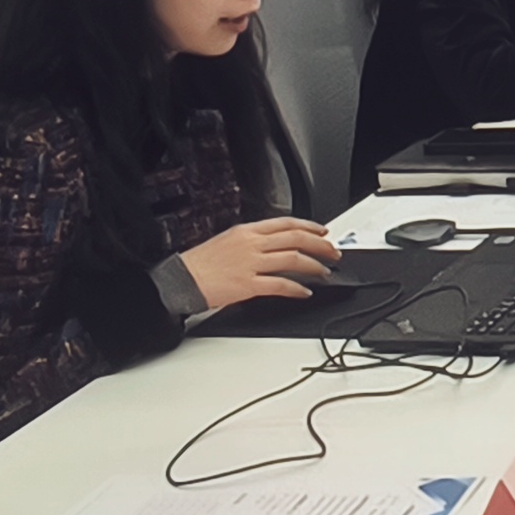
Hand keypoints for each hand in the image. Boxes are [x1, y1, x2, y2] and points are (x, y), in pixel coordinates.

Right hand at [178, 218, 339, 308]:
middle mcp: (252, 244)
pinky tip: (304, 291)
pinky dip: (296, 288)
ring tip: (324, 272)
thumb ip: (253, 240)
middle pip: (295, 238)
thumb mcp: (228, 240)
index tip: (323, 232)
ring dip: (313, 266)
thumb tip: (275, 244)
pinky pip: (279, 285)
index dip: (309, 226)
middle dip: (319, 245)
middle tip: (332, 252)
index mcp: (247, 231)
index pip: (286, 223)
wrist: (182, 279)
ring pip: (292, 259)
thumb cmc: (202, 262)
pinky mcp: (248, 284)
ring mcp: (251, 263)